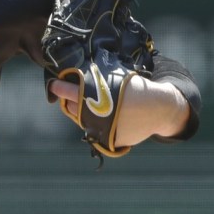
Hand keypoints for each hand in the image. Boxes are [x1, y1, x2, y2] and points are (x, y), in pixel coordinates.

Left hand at [49, 75, 189, 147]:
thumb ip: (97, 78)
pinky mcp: (109, 141)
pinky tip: (108, 115)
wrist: (159, 108)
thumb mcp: (117, 77)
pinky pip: (97, 132)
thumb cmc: (137, 89)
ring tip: (91, 103)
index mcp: (99, 96)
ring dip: (81, 111)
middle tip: (69, 92)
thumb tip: (77, 72)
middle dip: (70, 100)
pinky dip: (98, 123)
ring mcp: (103, 130)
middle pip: (73, 108)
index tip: (54, 85)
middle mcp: (97, 115)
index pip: (70, 91)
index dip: (59, 87)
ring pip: (82, 120)